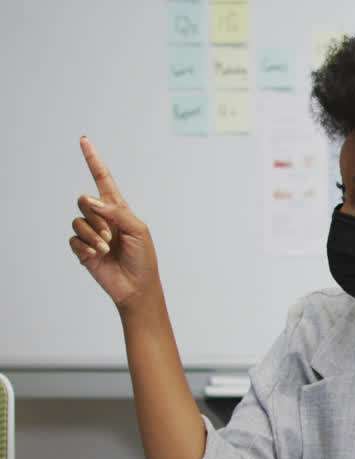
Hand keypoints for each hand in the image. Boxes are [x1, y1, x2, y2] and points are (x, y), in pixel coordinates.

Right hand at [69, 137, 161, 310]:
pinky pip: (74, 238)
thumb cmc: (143, 258)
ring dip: (93, 234)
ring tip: (107, 248)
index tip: (84, 140)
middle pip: (84, 200)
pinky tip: (97, 255)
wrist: (137, 286)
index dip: (93, 160)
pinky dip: (85, 246)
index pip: (103, 180)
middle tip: (110, 235)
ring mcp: (91, 232)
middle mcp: (102, 217)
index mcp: (118, 209)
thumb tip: (92, 201)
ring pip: (78, 220)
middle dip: (97, 217)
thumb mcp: (138, 230)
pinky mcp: (82, 248)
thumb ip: (116, 212)